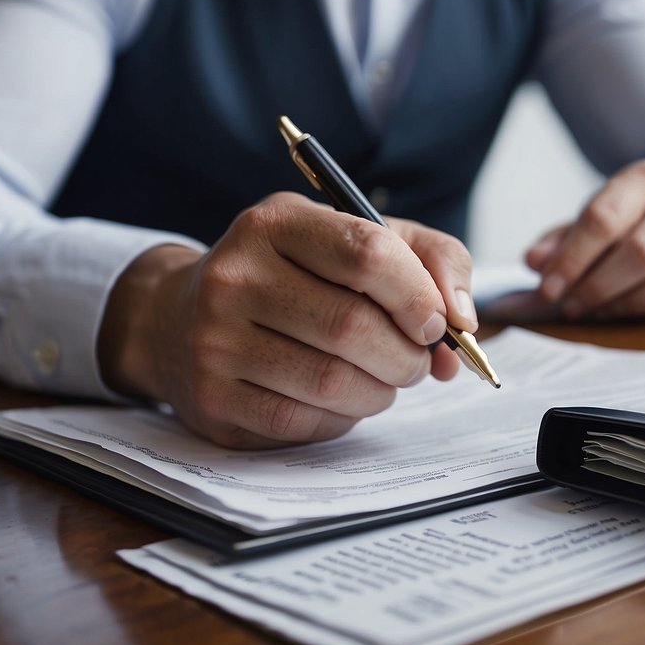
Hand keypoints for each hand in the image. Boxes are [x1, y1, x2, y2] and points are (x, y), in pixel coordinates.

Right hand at [98, 192, 477, 448]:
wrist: (181, 320)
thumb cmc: (294, 277)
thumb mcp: (356, 240)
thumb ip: (429, 260)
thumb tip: (463, 321)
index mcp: (275, 222)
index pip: (366, 252)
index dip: (417, 295)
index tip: (435, 322)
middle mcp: (235, 275)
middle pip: (351, 326)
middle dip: (406, 355)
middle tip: (418, 362)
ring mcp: (215, 340)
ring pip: (331, 382)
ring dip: (381, 391)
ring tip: (385, 380)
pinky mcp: (213, 399)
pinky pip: (304, 422)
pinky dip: (343, 417)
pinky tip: (343, 400)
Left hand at [526, 160, 644, 319]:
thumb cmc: (626, 221)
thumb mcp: (588, 222)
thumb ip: (558, 242)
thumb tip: (534, 261)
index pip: (604, 217)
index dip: (572, 257)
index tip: (547, 287)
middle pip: (639, 251)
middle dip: (596, 285)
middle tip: (567, 306)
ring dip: (620, 303)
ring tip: (589, 310)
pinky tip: (620, 311)